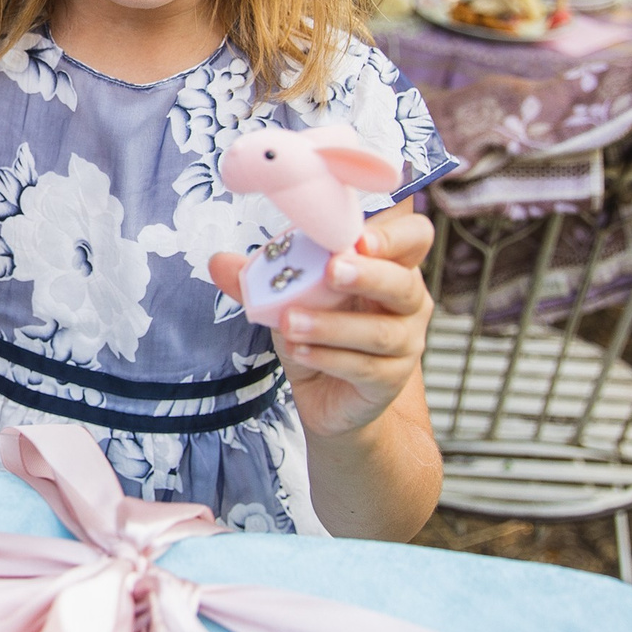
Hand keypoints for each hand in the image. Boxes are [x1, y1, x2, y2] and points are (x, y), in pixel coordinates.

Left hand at [209, 208, 433, 439]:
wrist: (329, 395)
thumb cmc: (319, 331)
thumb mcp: (290, 297)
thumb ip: (261, 278)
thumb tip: (218, 261)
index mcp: (390, 266)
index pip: (413, 238)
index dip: (393, 236)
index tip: (358, 238)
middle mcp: (408, 302)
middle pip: (403, 284)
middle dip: (368, 275)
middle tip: (331, 269)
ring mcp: (405, 344)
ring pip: (380, 332)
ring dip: (332, 325)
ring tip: (291, 321)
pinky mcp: (389, 380)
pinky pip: (365, 368)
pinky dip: (329, 358)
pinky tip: (300, 351)